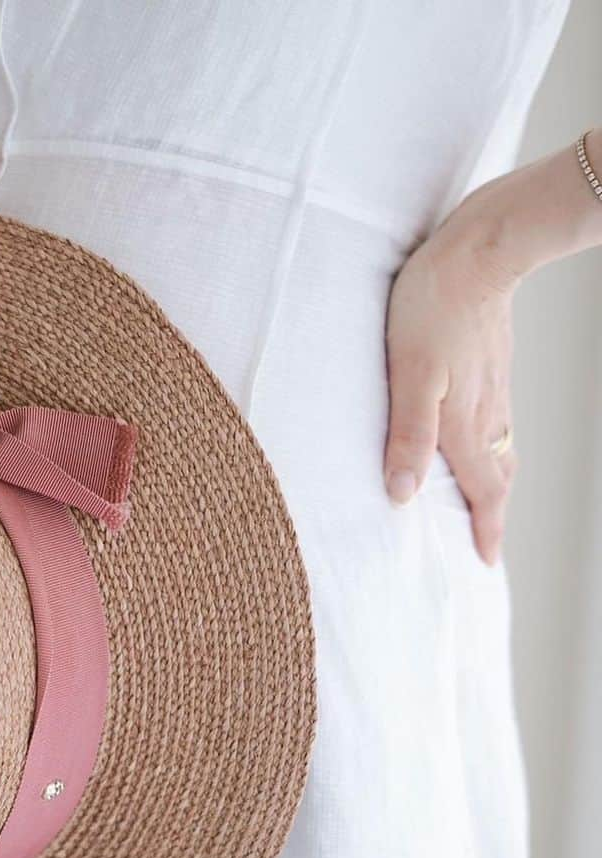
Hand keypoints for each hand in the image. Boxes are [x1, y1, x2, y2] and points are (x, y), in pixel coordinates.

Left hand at [383, 203, 519, 564]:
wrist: (479, 249)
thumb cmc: (435, 307)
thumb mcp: (411, 375)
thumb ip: (407, 436)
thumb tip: (402, 494)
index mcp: (466, 426)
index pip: (481, 493)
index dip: (484, 532)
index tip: (485, 565)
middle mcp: (488, 415)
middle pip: (497, 480)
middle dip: (492, 518)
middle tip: (484, 547)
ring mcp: (494, 391)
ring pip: (499, 453)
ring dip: (493, 486)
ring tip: (482, 506)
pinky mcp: (492, 368)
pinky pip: (496, 426)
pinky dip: (490, 452)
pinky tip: (477, 445)